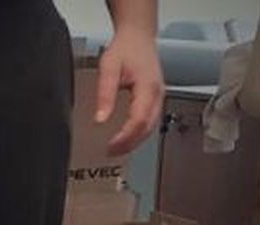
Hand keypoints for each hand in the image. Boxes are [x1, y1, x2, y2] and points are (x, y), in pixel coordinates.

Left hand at [95, 29, 163, 155]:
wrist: (138, 37)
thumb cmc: (125, 49)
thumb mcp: (108, 68)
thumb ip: (105, 94)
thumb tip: (100, 119)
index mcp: (148, 87)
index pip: (139, 120)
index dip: (126, 137)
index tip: (110, 146)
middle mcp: (157, 95)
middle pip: (147, 128)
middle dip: (129, 144)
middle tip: (110, 152)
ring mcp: (159, 98)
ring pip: (151, 128)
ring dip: (134, 141)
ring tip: (116, 149)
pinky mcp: (156, 99)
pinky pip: (150, 122)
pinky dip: (139, 133)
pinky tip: (126, 138)